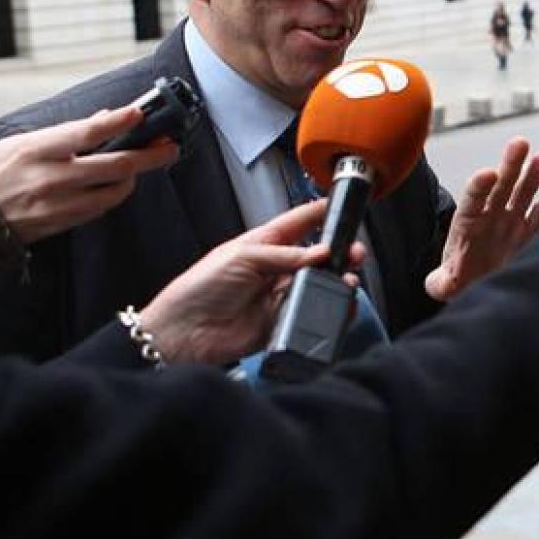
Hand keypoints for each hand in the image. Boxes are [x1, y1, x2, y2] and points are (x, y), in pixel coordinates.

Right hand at [0, 105, 178, 243]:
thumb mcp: (21, 142)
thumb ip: (65, 133)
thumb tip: (104, 119)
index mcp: (38, 149)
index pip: (87, 132)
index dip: (119, 122)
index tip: (140, 114)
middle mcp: (51, 177)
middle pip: (116, 166)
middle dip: (149, 156)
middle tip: (170, 147)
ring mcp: (59, 204)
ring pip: (114, 191)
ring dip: (132, 178)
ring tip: (136, 166)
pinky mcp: (62, 224)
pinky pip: (99, 209)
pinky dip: (110, 195)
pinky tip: (111, 186)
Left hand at [137, 201, 363, 364]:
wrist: (184, 332)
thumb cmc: (198, 288)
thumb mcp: (241, 256)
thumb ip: (284, 254)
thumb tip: (320, 253)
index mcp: (262, 244)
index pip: (298, 223)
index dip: (319, 212)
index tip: (341, 205)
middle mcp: (274, 269)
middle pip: (316, 256)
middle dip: (339, 251)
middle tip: (354, 252)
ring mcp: (278, 296)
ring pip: (318, 285)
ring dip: (336, 281)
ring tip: (347, 280)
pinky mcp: (281, 321)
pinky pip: (311, 314)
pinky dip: (328, 310)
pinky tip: (335, 304)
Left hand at [424, 137, 538, 300]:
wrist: (478, 284)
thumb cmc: (460, 279)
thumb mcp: (444, 283)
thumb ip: (441, 282)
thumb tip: (438, 284)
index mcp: (467, 223)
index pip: (472, 199)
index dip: (479, 187)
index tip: (488, 174)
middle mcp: (490, 217)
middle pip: (501, 185)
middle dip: (510, 165)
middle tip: (519, 144)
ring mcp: (510, 222)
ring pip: (523, 193)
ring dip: (533, 175)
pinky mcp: (528, 233)